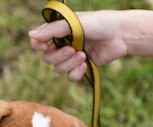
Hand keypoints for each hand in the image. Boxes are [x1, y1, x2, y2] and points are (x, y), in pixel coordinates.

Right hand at [29, 10, 152, 80]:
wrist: (121, 35)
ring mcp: (71, 57)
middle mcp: (63, 44)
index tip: (43, 46)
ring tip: (83, 56)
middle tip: (72, 50)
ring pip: (57, 70)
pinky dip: (76, 73)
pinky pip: (70, 77)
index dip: (38, 45)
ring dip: (69, 65)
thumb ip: (52, 30)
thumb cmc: (99, 23)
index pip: (38, 41)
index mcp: (59, 30)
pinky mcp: (81, 68)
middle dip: (59, 56)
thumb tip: (30, 36)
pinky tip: (86, 65)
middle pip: (47, 58)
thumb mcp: (74, 23)